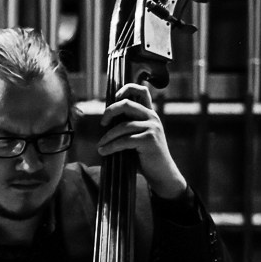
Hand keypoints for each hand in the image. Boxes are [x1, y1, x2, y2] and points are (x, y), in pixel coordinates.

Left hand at [97, 82, 188, 198]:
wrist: (161, 173)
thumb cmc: (144, 156)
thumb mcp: (135, 137)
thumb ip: (126, 126)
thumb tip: (104, 121)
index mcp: (149, 114)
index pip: (142, 91)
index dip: (127, 88)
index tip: (114, 97)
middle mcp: (152, 117)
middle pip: (127, 104)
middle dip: (110, 112)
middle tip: (102, 123)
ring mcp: (152, 127)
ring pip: (122, 126)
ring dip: (107, 137)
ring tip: (100, 146)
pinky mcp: (150, 139)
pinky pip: (124, 140)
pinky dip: (111, 146)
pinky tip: (104, 152)